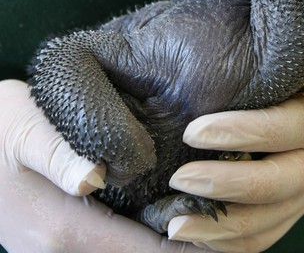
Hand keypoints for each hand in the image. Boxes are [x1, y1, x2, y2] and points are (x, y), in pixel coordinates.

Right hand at [0, 79, 206, 252]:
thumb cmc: (0, 127)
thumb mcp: (28, 129)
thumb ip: (59, 154)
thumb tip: (93, 177)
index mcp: (61, 227)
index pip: (139, 252)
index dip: (183, 247)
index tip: (218, 234)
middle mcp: (58, 251)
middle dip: (178, 248)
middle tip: (218, 227)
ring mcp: (53, 250)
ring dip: (158, 246)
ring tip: (199, 225)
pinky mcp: (53, 240)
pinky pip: (105, 247)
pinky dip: (135, 240)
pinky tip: (157, 218)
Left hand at [167, 24, 303, 252]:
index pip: (289, 128)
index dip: (244, 133)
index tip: (194, 130)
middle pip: (284, 180)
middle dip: (229, 184)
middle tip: (179, 179)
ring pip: (276, 216)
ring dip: (227, 225)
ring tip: (176, 225)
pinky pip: (273, 230)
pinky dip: (237, 240)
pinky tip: (199, 237)